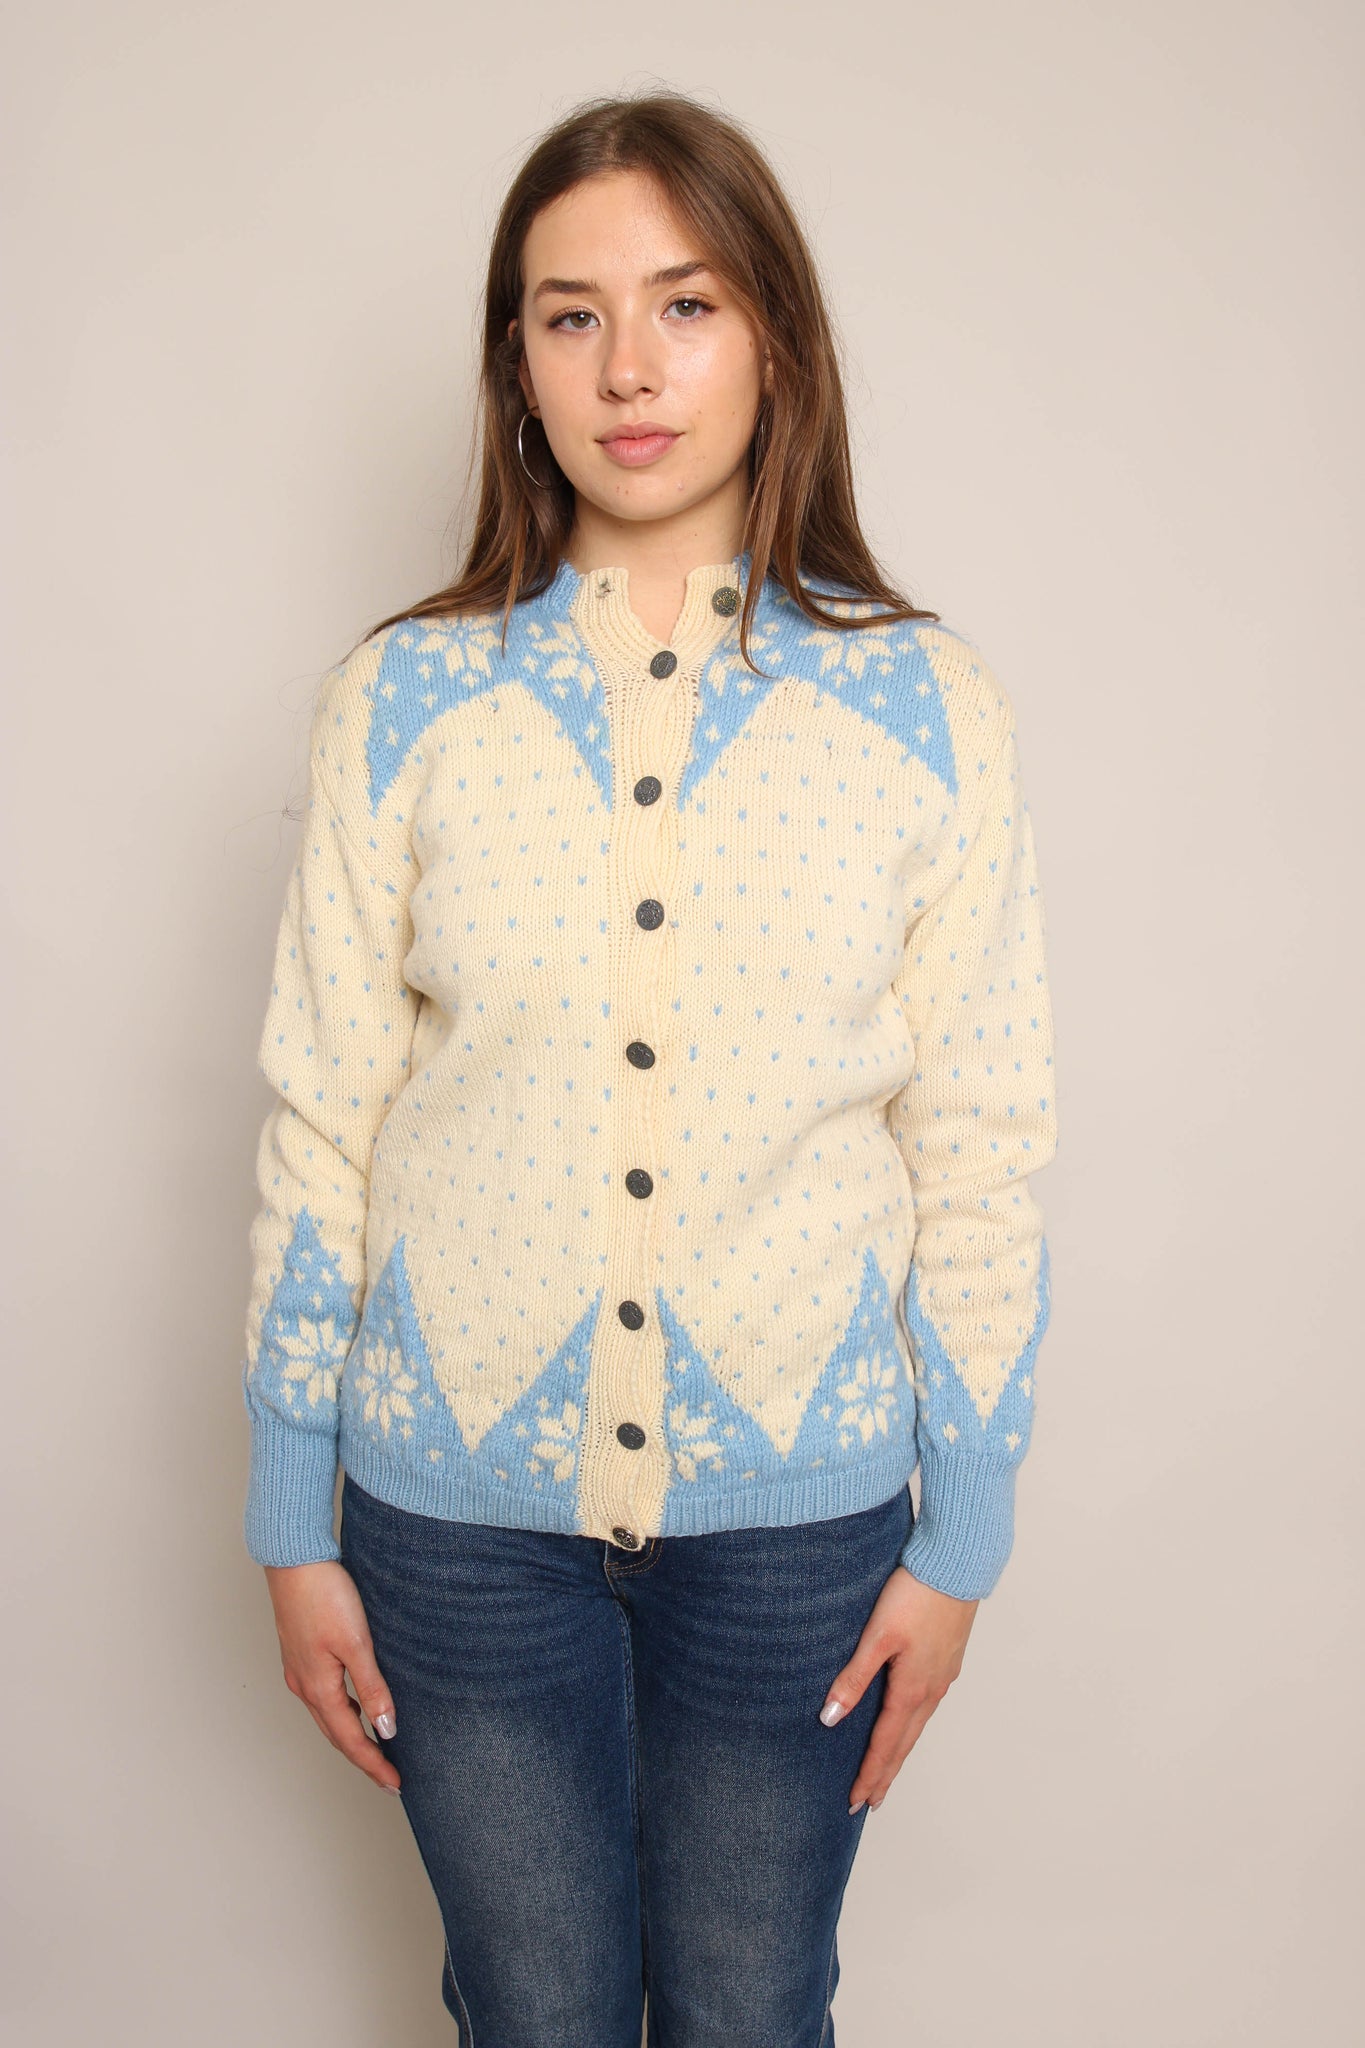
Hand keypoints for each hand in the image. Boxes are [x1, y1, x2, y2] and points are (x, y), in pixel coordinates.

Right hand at [263, 1561, 401, 1794]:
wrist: (295, 1560)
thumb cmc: (324, 1595)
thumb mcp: (356, 1643)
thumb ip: (372, 1688)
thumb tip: (385, 1729)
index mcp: (318, 1688)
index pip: (350, 1740)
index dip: (373, 1765)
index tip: (394, 1785)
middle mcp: (304, 1685)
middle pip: (336, 1734)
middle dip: (362, 1758)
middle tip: (388, 1777)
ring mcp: (299, 1670)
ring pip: (328, 1716)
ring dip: (351, 1736)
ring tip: (377, 1748)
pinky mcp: (301, 1654)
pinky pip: (323, 1696)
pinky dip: (342, 1711)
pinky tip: (357, 1705)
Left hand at [821, 1564, 977, 1813]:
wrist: (956, 1565)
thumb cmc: (914, 1595)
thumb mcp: (877, 1636)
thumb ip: (853, 1677)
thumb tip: (830, 1718)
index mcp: (912, 1689)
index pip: (886, 1744)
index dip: (869, 1774)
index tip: (855, 1801)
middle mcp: (931, 1690)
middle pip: (905, 1743)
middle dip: (886, 1774)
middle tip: (870, 1802)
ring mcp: (943, 1676)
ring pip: (918, 1726)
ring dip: (900, 1751)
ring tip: (887, 1771)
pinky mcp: (948, 1660)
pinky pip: (928, 1706)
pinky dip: (913, 1726)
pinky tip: (908, 1721)